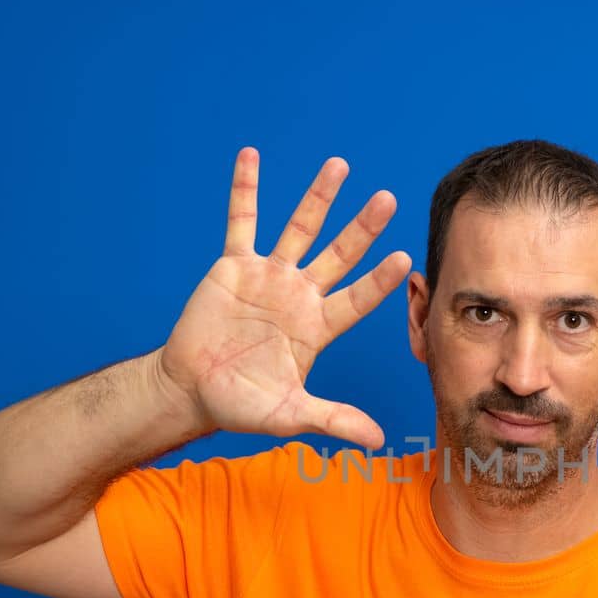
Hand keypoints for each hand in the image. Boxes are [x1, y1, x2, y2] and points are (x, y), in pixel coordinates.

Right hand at [157, 147, 410, 448]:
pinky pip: (241, 220)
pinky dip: (245, 189)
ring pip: (299, 228)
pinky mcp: (233, 266)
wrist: (191, 390)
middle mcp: (300, 295)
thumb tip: (377, 442)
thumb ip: (333, 419)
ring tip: (340, 165)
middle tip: (388, 200)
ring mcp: (268, 276)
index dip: (379, 282)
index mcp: (318, 327)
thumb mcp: (290, 414)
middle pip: (338, 254)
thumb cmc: (241, 405)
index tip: (405, 260)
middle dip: (363, 228)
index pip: (357, 299)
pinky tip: (250, 156)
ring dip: (318, 197)